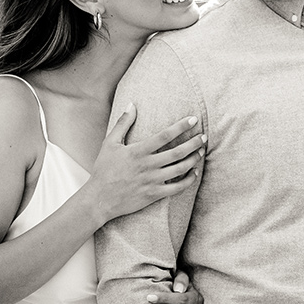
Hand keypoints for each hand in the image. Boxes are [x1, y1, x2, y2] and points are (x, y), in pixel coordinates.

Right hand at [89, 105, 205, 225]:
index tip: (194, 119)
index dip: (181, 126)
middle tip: (204, 137)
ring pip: (179, 169)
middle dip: (193, 143)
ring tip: (200, 152)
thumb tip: (131, 104)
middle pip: (177, 152)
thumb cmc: (104, 169)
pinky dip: (188, 180)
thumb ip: (123, 123)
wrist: (99, 199)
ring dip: (193, 160)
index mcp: (138, 151)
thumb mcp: (109, 143)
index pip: (165, 135)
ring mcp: (151, 181)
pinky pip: (176, 188)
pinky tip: (193, 173)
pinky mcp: (154, 194)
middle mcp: (147, 166)